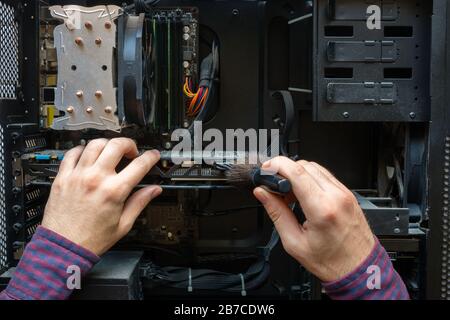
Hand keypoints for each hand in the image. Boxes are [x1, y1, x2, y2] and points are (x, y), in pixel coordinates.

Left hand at [42, 138, 161, 255]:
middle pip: (116, 146)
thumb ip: (140, 202)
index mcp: (114, 192)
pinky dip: (83, 150)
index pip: (139, 164)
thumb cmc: (91, 239)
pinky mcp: (63, 177)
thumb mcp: (123, 224)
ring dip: (107, 145)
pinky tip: (88, 156)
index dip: (150, 157)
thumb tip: (154, 190)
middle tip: (131, 152)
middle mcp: (95, 179)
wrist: (63, 247)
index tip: (152, 155)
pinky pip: (72, 153)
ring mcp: (78, 176)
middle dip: (129, 145)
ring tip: (110, 153)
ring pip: (95, 144)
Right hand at [253, 157, 374, 281]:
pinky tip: (302, 194)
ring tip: (287, 193)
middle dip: (284, 170)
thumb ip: (277, 213)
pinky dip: (309, 179)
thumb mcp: (294, 242)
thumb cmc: (331, 261)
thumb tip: (263, 194)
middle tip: (273, 185)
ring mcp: (344, 193)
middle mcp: (336, 196)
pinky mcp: (347, 194)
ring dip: (297, 174)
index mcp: (322, 209)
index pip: (297, 172)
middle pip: (304, 166)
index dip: (277, 165)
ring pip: (315, 168)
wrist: (359, 269)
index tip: (266, 169)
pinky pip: (325, 176)